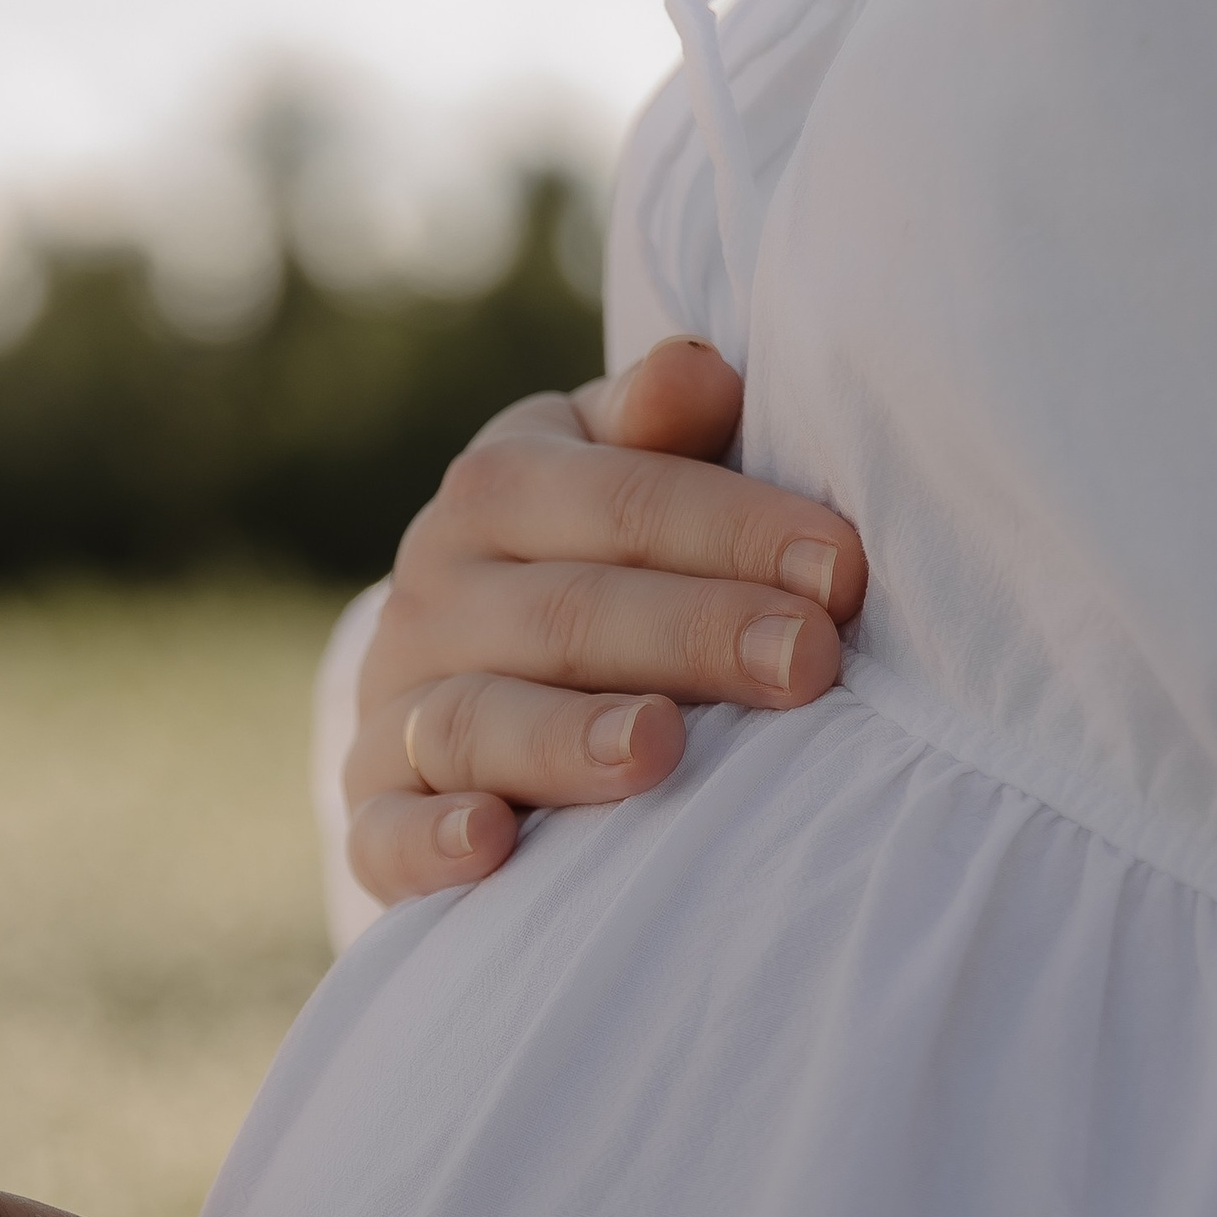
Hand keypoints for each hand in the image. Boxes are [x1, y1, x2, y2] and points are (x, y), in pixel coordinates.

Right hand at [345, 337, 866, 903]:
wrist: (460, 676)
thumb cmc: (591, 565)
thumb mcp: (619, 476)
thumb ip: (661, 429)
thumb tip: (700, 373)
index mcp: (500, 489)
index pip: (620, 498)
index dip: (733, 530)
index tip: (841, 571)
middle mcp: (436, 592)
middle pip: (564, 612)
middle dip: (692, 634)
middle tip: (804, 663)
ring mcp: (396, 705)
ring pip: (474, 720)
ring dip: (564, 738)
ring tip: (656, 747)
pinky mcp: (376, 811)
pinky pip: (386, 832)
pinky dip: (432, 840)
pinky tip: (493, 844)